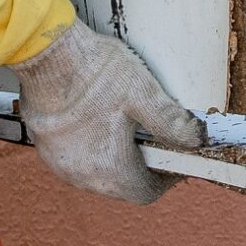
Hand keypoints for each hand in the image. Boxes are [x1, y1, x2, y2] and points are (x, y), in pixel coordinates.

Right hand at [9, 24, 206, 204]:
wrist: (45, 52)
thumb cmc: (93, 71)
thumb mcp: (143, 92)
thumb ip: (172, 122)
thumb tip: (200, 140)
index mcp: (109, 169)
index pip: (146, 192)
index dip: (165, 177)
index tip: (174, 158)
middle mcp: (82, 176)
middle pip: (122, 185)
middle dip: (142, 164)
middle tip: (154, 137)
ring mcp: (60, 164)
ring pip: (98, 173)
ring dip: (116, 157)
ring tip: (127, 125)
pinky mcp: (45, 148)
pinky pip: (77, 158)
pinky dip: (92, 147)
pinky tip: (98, 119)